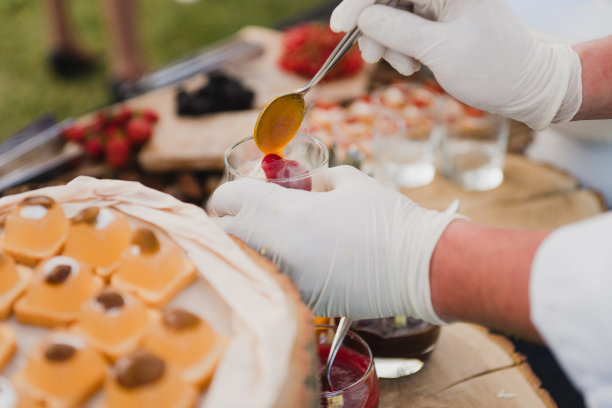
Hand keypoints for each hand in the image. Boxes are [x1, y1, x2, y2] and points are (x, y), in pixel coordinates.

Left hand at [210, 166, 460, 321]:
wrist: (420, 266)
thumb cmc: (386, 217)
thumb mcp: (349, 182)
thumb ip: (317, 180)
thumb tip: (304, 184)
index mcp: (283, 211)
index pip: (226, 199)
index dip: (228, 194)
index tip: (238, 196)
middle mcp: (275, 247)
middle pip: (224, 235)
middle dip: (230, 225)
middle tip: (249, 218)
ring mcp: (287, 279)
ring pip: (244, 263)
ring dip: (250, 249)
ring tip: (273, 239)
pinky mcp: (303, 302)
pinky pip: (274, 282)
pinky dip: (277, 271)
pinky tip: (299, 262)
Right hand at [330, 0, 581, 129]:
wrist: (525, 87)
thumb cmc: (493, 68)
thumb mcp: (441, 51)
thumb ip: (398, 31)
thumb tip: (362, 18)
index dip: (361, 2)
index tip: (340, 26)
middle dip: (375, 26)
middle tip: (373, 57)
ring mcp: (442, 2)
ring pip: (393, 13)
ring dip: (388, 42)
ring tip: (406, 68)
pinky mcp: (439, 18)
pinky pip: (405, 26)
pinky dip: (400, 47)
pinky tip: (412, 66)